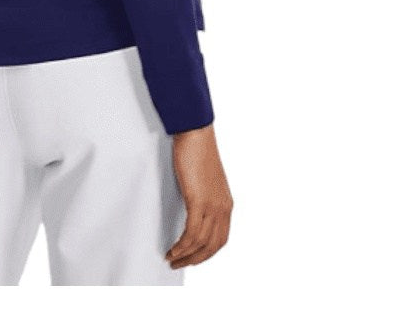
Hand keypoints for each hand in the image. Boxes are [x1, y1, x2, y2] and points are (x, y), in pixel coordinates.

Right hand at [165, 123, 232, 269]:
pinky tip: (173, 249)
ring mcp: (213, 205)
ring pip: (201, 243)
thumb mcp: (204, 179)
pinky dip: (182, 246)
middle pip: (213, 246)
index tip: (192, 257)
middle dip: (196, 259)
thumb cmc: (197, 150)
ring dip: (186, 256)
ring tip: (172, 259)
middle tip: (179, 264)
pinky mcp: (199, 201)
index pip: (220, 238)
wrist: (195, 132)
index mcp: (226, 203)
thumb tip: (192, 207)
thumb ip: (203, 196)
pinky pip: (192, 233)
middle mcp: (223, 208)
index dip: (207, 253)